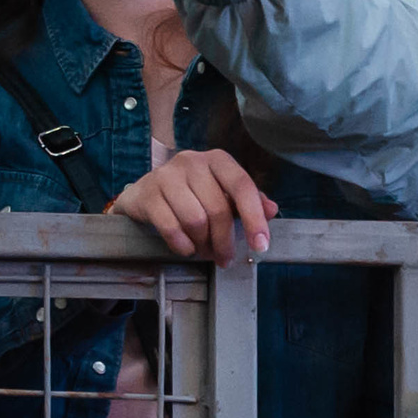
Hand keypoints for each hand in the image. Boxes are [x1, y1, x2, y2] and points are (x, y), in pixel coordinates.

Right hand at [112, 149, 276, 263]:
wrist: (145, 195)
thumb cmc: (191, 195)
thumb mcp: (222, 193)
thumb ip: (249, 201)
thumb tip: (272, 210)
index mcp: (218, 160)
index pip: (243, 187)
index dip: (255, 218)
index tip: (261, 245)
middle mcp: (192, 162)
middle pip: (219, 209)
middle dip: (225, 241)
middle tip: (225, 257)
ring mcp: (167, 175)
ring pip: (195, 220)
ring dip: (203, 244)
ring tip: (204, 251)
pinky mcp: (147, 194)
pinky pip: (171, 228)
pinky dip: (182, 245)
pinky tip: (187, 248)